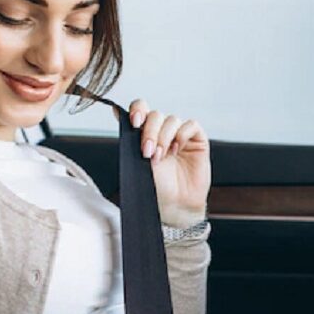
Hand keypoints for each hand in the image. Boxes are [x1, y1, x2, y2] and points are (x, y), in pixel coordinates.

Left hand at [129, 99, 210, 228]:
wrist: (174, 205)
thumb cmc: (156, 187)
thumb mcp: (137, 160)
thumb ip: (130, 136)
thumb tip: (116, 111)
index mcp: (146, 134)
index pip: (142, 109)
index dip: (138, 109)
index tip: (134, 122)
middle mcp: (163, 132)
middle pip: (156, 115)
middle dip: (150, 132)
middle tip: (147, 151)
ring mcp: (180, 136)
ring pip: (172, 120)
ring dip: (164, 137)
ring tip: (161, 156)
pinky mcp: (197, 141)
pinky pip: (191, 125)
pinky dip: (182, 134)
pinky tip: (176, 149)